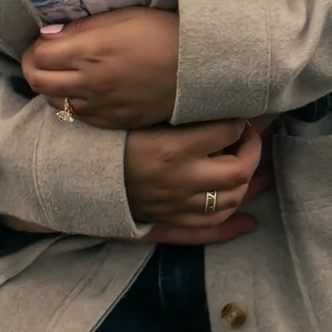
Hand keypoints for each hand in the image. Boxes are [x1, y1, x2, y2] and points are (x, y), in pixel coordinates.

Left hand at [23, 7, 181, 131]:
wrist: (198, 68)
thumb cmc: (162, 33)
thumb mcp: (122, 17)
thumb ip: (81, 28)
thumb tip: (48, 34)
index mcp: (90, 52)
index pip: (38, 56)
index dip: (34, 48)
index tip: (42, 41)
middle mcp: (89, 83)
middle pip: (38, 82)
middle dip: (34, 68)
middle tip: (43, 58)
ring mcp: (100, 107)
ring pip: (55, 102)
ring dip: (51, 87)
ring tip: (63, 74)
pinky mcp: (113, 122)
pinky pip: (78, 117)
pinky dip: (73, 103)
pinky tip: (84, 91)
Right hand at [123, 118, 263, 233]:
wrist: (79, 174)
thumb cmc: (111, 138)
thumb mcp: (144, 117)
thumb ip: (181, 114)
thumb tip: (218, 104)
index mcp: (174, 148)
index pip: (227, 131)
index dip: (239, 120)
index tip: (238, 114)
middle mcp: (181, 179)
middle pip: (239, 169)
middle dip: (252, 149)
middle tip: (247, 136)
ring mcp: (178, 205)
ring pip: (231, 199)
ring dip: (245, 182)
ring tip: (244, 165)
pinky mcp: (171, 220)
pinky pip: (211, 227)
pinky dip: (232, 224)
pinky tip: (248, 221)